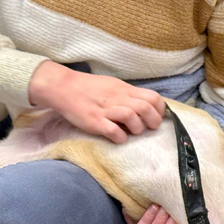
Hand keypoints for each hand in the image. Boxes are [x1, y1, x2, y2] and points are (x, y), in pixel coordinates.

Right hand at [29, 60, 165, 142]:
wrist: (64, 87)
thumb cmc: (90, 87)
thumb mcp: (114, 85)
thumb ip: (129, 95)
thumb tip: (147, 106)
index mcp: (125, 89)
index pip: (153, 97)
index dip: (160, 109)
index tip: (157, 117)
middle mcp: (118, 98)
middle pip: (146, 108)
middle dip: (153, 121)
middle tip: (149, 128)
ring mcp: (106, 110)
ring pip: (132, 118)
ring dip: (137, 129)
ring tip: (132, 132)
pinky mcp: (94, 121)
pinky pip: (113, 131)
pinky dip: (120, 137)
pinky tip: (118, 138)